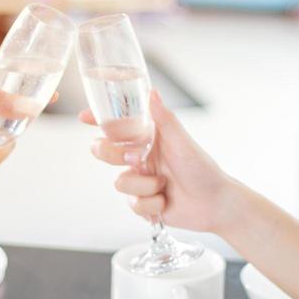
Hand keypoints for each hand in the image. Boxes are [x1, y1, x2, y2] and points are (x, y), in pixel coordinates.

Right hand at [82, 90, 233, 232]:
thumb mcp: (182, 142)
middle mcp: (142, 157)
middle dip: (111, 155)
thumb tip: (151, 92)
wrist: (215, 205)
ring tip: (164, 186)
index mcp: (149, 138)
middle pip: (105, 152)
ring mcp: (141, 180)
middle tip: (134, 158)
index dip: (98, 120)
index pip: (117, 126)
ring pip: (119, 182)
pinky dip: (150, 205)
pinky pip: (132, 204)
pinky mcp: (143, 203)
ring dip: (143, 186)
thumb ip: (164, 118)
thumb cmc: (203, 169)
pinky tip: (165, 202)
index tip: (84, 117)